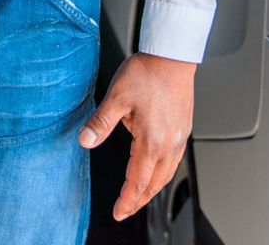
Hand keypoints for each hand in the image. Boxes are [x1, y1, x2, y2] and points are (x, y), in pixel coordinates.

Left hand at [78, 52, 195, 221]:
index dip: (126, 200)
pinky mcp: (183, 130)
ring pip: (166, 175)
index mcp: (152, 141)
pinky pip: (174, 162)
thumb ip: (100, 123)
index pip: (138, 182)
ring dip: (151, 190)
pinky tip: (156, 171)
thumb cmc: (147, 73)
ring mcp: (179, 138)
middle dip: (138, 201)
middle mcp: (169, 144)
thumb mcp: (116, 97)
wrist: (172, 57)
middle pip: (154, 185)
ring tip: (138, 197)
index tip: (117, 212)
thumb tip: (85, 141)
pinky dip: (163, 174)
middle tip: (125, 210)